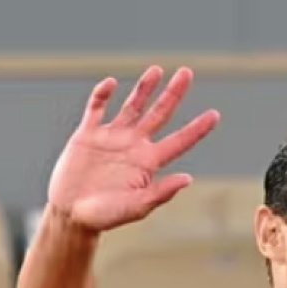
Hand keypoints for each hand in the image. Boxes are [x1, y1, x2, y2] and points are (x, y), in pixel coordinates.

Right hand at [47, 66, 221, 232]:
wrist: (71, 215)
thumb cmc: (105, 217)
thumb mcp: (136, 207)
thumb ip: (160, 193)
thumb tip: (188, 179)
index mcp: (148, 163)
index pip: (179, 141)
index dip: (197, 129)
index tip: (215, 115)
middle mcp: (134, 145)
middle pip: (159, 114)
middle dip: (173, 94)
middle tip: (187, 73)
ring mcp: (111, 137)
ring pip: (132, 106)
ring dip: (144, 88)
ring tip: (157, 70)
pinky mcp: (88, 135)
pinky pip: (97, 108)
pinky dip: (102, 95)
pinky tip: (111, 83)